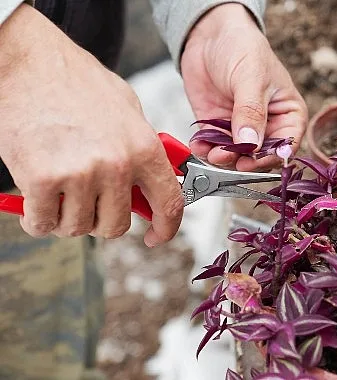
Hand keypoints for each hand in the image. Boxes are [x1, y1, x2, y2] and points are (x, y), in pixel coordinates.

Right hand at [0, 5, 183, 245]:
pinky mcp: (42, 179)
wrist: (27, 61)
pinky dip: (37, 218)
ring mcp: (81, 174)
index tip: (155, 237)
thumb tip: (152, 184)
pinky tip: (36, 197)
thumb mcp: (127, 109)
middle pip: (116, 225)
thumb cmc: (75, 82)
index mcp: (144, 148)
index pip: (168, 204)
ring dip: (66, 217)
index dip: (165, 228)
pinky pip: (44, 224)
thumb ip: (142, 149)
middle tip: (86, 200)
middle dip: (100, 219)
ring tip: (59, 189)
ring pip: (78, 227)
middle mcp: (118, 165)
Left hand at [181, 3, 307, 171]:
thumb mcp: (251, 78)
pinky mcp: (218, 126)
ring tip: (210, 151)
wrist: (210, 34)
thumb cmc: (242, 47)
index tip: (253, 160)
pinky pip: (213, 145)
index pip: (286, 145)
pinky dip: (205, 148)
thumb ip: (250, 112)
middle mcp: (267, 125)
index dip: (271, 157)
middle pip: (260, 156)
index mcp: (288, 113)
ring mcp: (241, 127)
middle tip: (227, 156)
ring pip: (235, 156)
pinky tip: (199, 144)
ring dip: (222, 157)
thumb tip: (250, 142)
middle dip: (243, 160)